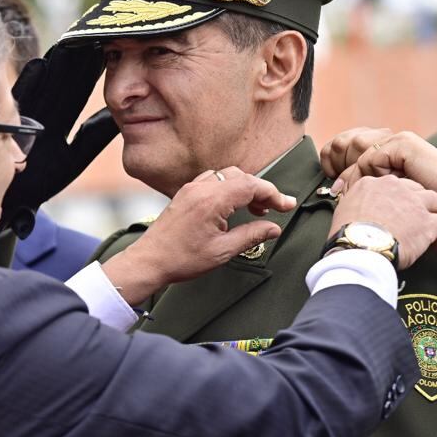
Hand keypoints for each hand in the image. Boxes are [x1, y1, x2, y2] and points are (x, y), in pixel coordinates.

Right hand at [0, 42, 118, 237]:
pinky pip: (20, 101)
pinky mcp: (8, 125)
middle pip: (61, 79)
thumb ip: (92, 137)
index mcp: (56, 120)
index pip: (77, 89)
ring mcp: (23, 117)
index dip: (92, 69)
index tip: (108, 46)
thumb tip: (118, 117)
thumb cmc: (38, 182)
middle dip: (75, 57)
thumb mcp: (72, 159)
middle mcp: (39, 114)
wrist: (8, 204)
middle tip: (93, 30)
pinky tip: (40, 63)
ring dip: (56, 63)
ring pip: (42, 84)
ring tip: (71, 40)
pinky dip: (29, 82)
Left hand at [102, 167, 296, 304]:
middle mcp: (201, 188)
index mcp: (212, 200)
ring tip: (257, 210)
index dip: (273, 194)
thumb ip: (251, 235)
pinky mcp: (185, 193)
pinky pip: (213, 180)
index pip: (251, 185)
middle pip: (241, 177)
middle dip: (262, 191)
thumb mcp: (223, 251)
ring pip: (227, 176)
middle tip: (275, 209)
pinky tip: (233, 206)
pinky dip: (228, 188)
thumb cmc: (181, 258)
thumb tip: (273, 228)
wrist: (149, 260)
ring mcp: (191, 188)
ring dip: (245, 188)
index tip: (287, 205)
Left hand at [321, 128, 436, 208]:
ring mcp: (399, 141)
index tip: (334, 192)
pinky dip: (370, 175)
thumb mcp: (395, 195)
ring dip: (354, 175)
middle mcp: (394, 142)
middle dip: (341, 168)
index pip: (354, 151)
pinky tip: (376, 191)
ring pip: (359, 153)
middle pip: (351, 146)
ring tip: (351, 193)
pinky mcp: (403, 145)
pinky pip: (372, 158)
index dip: (341, 168)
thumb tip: (342, 192)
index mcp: (391, 151)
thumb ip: (374, 188)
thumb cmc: (431, 206)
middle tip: (336, 191)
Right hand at [330, 174, 436, 268]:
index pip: (393, 185)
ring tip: (436, 228)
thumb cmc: (348, 233)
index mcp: (374, 184)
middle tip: (419, 217)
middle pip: (417, 189)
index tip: (399, 208)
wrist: (359, 247)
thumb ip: (355, 203)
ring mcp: (414, 204)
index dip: (398, 197)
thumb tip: (355, 209)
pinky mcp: (426, 223)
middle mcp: (396, 188)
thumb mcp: (343, 209)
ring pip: (435, 202)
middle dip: (420, 203)